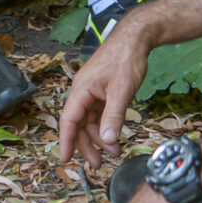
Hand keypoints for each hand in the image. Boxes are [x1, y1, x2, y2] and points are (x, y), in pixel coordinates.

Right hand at [59, 27, 150, 165]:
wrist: (135, 38)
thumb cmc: (126, 59)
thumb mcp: (122, 91)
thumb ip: (113, 117)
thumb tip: (106, 139)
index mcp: (81, 90)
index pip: (68, 120)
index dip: (66, 141)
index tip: (66, 159)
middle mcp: (83, 91)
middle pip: (79, 124)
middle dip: (87, 145)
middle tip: (98, 164)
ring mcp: (92, 91)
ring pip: (90, 120)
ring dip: (100, 137)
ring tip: (114, 152)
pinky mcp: (102, 90)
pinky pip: (99, 113)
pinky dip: (106, 126)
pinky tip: (115, 136)